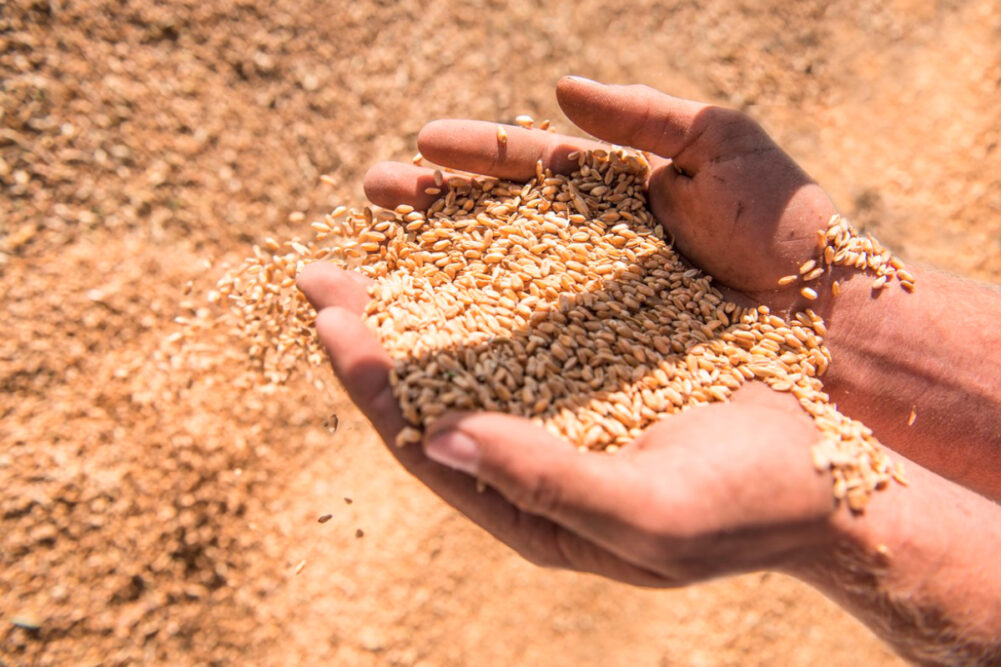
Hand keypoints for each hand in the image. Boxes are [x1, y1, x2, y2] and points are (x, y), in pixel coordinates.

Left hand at [298, 265, 839, 584]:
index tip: (329, 325)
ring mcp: (567, 391)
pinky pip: (537, 298)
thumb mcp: (646, 515)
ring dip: (424, 285)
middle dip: (375, 331)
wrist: (835, 465)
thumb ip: (543, 481)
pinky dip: (498, 260)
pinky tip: (468, 221)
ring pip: (475, 334)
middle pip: (434, 384)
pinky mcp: (604, 345)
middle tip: (319, 274)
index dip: (371, 384)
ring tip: (378, 233)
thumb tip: (434, 438)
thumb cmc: (748, 508)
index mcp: (527, 502)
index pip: (424, 440)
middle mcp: (534, 443)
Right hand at [365, 76, 837, 304]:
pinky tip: (439, 327)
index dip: (473, 154)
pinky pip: (534, 336)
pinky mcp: (602, 352)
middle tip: (374, 194)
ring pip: (503, 276)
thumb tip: (560, 88)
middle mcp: (591, 248)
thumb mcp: (721, 141)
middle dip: (434, 203)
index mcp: (612, 193)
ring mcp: (593, 301)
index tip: (419, 147)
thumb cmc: (785, 223)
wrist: (831, 315)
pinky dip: (485, 329)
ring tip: (384, 252)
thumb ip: (643, 114)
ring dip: (440, 262)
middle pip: (497, 218)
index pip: (527, 164)